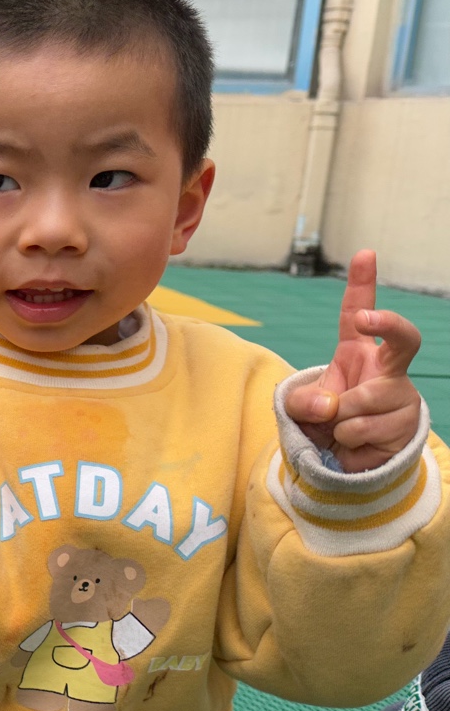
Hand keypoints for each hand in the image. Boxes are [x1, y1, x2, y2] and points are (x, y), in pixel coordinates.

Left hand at [284, 250, 421, 471]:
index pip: (358, 312)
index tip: (364, 253)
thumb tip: (330, 405)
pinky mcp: (408, 422)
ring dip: (339, 420)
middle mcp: (386, 367)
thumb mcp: (302, 407)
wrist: (348, 458)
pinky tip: (354, 442)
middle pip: (404, 336)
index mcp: (358, 352)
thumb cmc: (326, 421)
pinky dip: (347, 440)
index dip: (362, 282)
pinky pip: (363, 429)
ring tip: (341, 427)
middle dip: (387, 321)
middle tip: (365, 320)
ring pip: (362, 401)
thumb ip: (303, 401)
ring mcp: (401, 393)